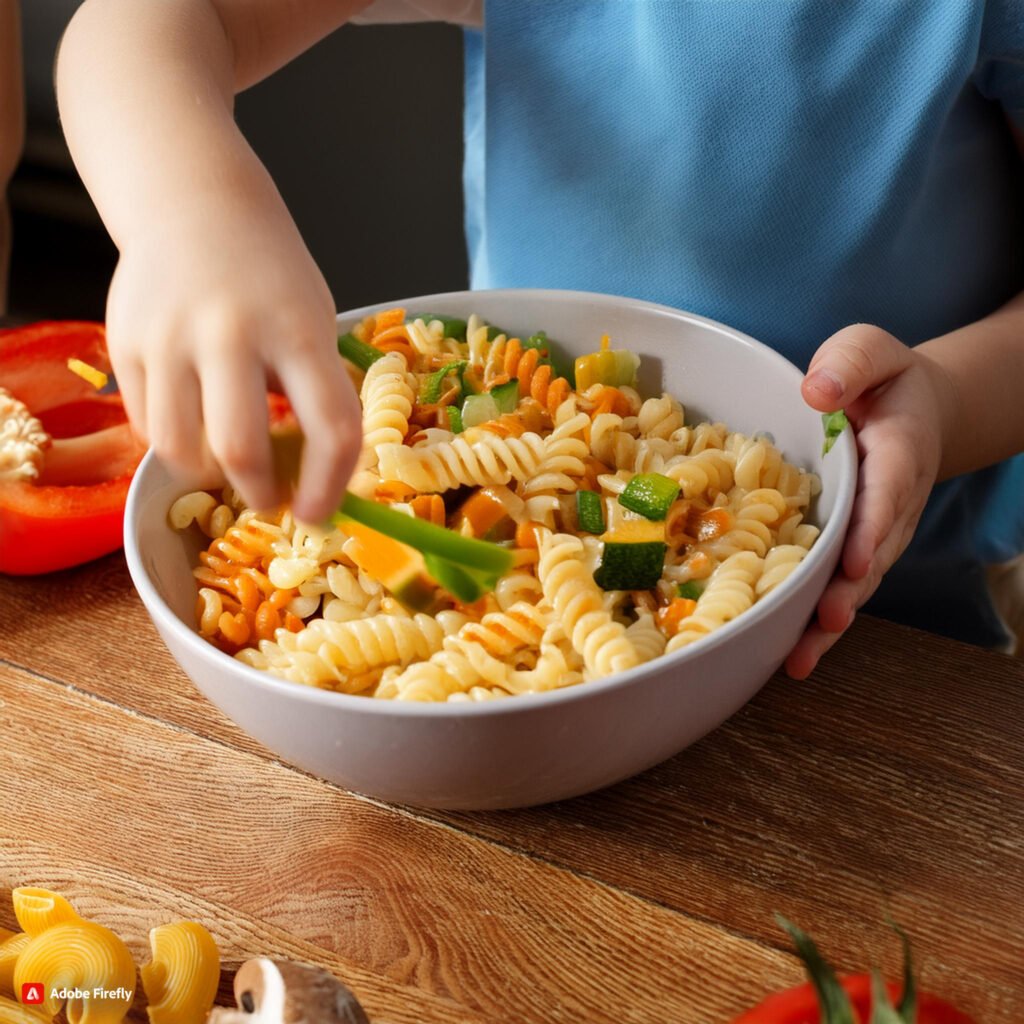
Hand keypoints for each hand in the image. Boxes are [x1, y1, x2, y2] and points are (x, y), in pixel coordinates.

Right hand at [106, 201, 360, 521]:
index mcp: (299, 328)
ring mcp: (169, 336)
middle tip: (269, 498)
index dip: (329, 484)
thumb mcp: (313, 322)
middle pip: (239, 449)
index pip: (331, 427)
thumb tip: (305, 475)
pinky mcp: (124, 341)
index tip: (317, 512)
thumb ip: (312, 391)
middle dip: (258, 492)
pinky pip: (146, 424)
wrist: (196, 206)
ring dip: (209, 473)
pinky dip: (174, 440)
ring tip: (227, 460)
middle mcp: (231, 331)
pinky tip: (194, 421)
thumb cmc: (270, 277)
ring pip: (179, 448)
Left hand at [784, 324, 954, 678]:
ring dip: (831, 621)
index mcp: (897, 453)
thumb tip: (817, 389)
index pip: (888, 494)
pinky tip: (791, 655)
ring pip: (856, 582)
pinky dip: (817, 620)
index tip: (857, 559)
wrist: (909, 410)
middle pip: (874, 553)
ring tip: (801, 658)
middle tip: (826, 621)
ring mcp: (875, 532)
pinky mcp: (852, 547)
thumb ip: (850, 362)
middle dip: (850, 590)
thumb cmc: (880, 379)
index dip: (873, 528)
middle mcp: (891, 503)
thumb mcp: (870, 351)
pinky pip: (839, 585)